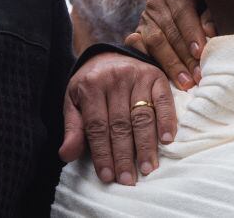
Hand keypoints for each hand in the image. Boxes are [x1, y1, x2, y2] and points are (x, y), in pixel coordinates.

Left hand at [59, 53, 175, 185]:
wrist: (109, 53)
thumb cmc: (91, 84)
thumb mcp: (74, 101)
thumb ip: (73, 128)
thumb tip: (66, 155)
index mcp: (91, 85)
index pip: (97, 126)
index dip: (102, 153)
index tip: (108, 176)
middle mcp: (115, 79)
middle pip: (120, 124)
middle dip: (124, 155)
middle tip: (128, 179)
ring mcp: (137, 75)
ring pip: (142, 115)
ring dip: (146, 144)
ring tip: (147, 168)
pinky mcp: (156, 75)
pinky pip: (164, 100)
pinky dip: (167, 121)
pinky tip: (167, 140)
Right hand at [124, 0, 216, 89]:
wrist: (188, 13)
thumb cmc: (205, 11)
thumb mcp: (212, 8)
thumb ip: (212, 17)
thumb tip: (209, 31)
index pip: (182, 12)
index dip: (191, 33)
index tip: (200, 52)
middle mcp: (157, 2)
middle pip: (170, 32)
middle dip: (185, 57)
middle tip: (198, 76)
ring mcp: (144, 19)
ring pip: (155, 43)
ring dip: (171, 65)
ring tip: (186, 82)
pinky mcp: (135, 34)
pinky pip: (138, 50)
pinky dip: (152, 63)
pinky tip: (164, 78)